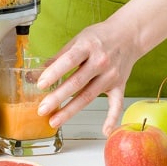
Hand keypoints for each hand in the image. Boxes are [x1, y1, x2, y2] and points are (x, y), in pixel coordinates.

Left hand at [35, 17, 142, 136]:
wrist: (129, 35)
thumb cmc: (100, 37)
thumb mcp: (79, 39)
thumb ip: (60, 57)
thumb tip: (37, 73)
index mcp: (88, 46)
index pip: (69, 60)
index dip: (54, 73)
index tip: (41, 84)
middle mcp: (101, 61)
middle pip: (77, 82)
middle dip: (57, 97)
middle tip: (42, 109)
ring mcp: (111, 75)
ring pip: (89, 95)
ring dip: (70, 110)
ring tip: (54, 120)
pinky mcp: (120, 85)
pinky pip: (117, 104)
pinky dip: (112, 118)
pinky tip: (104, 131)